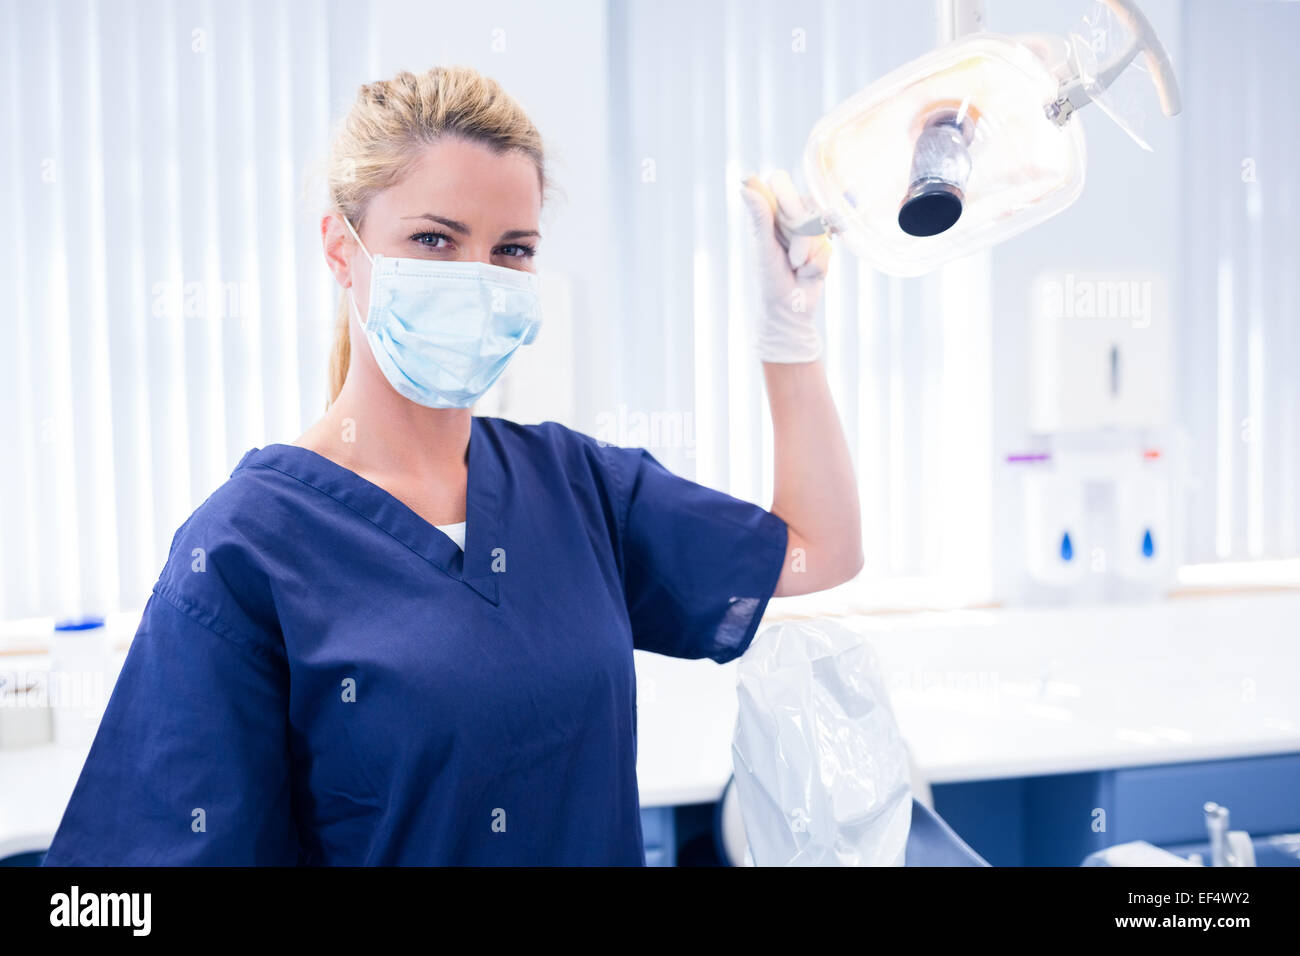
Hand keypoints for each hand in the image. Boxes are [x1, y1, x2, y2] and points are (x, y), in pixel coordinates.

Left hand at [739, 170, 831, 363]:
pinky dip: (818, 264)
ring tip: (797, 266)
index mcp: (769, 211)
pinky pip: (828, 245)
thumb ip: (759, 215)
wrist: (789, 307)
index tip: (781, 214)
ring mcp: (810, 227)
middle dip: (798, 234)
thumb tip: (744, 182)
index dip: (785, 195)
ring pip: (818, 225)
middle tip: (790, 256)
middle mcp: (790, 214)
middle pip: (804, 204)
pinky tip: (809, 272)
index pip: (779, 181)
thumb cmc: (769, 278)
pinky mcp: (826, 243)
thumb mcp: (762, 247)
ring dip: (807, 252)